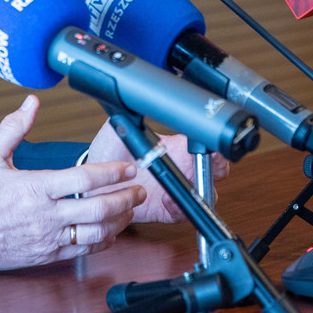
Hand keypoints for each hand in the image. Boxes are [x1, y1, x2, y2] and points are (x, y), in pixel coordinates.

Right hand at [0, 96, 144, 270]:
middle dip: (126, 198)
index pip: (85, 178)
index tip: (128, 167)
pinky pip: (83, 251)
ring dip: (119, 220)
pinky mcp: (47, 255)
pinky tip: (109, 232)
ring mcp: (49, 238)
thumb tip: (30, 103)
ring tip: (129, 209)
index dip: (113, 172)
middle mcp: (46, 215)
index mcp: (36, 187)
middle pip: (99, 208)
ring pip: (97, 233)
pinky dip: (102, 242)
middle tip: (139, 189)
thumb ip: (13, 127)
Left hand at [85, 121, 228, 223]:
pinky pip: (181, 214)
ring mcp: (174, 189)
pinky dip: (180, 209)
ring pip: (202, 194)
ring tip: (183, 185)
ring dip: (199, 192)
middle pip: (211, 169)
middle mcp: (178, 168)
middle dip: (217, 168)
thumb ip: (129, 115)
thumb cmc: (108, 154)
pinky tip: (168, 200)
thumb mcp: (117, 129)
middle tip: (210, 165)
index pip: (201, 143)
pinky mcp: (165, 209)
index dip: (211, 144)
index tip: (210, 144)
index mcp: (174, 147)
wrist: (95, 182)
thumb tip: (134, 99)